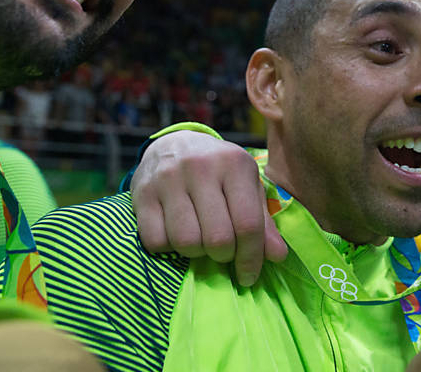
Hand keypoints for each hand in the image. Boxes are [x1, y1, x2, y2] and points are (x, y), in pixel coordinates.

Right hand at [131, 130, 287, 284]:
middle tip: (223, 252)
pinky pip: (156, 240)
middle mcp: (201, 167)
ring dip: (196, 254)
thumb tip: (278, 257)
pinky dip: (168, 248)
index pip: (248, 224)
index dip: (251, 258)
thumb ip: (262, 222)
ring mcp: (168, 179)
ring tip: (201, 241)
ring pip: (186, 242)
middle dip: (224, 256)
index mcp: (234, 164)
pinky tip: (176, 235)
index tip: (248, 276)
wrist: (175, 144)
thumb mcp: (247, 187)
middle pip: (218, 239)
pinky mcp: (142, 192)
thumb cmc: (219, 171)